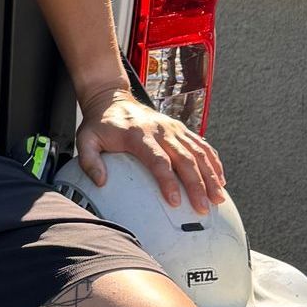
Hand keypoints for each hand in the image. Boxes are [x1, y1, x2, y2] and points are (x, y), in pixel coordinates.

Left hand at [74, 87, 227, 213]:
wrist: (112, 99)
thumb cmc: (99, 125)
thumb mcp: (86, 140)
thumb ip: (89, 162)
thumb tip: (101, 182)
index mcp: (138, 135)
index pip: (158, 160)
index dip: (168, 181)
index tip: (175, 201)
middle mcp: (161, 130)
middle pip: (184, 159)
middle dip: (197, 185)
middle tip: (203, 207)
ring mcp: (173, 128)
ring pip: (198, 152)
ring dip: (211, 176)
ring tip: (218, 198)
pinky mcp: (181, 129)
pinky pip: (202, 145)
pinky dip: (214, 162)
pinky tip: (220, 180)